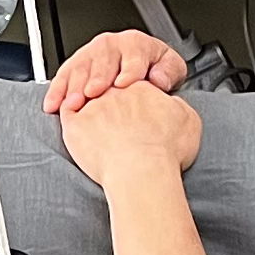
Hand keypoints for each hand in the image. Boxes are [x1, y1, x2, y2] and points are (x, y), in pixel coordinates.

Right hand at [45, 30, 190, 113]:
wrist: (142, 75)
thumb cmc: (154, 73)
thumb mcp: (170, 69)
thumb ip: (168, 72)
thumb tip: (158, 78)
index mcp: (136, 44)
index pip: (133, 54)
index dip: (129, 70)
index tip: (125, 84)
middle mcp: (111, 46)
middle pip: (102, 59)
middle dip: (97, 77)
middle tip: (93, 93)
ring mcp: (90, 55)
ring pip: (80, 67)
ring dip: (74, 86)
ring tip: (73, 103)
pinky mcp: (74, 67)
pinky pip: (62, 76)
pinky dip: (56, 92)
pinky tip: (53, 105)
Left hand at [57, 78, 199, 185]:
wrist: (142, 172)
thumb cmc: (165, 152)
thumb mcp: (188, 120)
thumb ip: (176, 106)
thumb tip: (171, 104)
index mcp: (140, 87)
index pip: (132, 82)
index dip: (132, 97)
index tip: (134, 110)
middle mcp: (114, 91)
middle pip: (107, 87)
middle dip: (109, 99)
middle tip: (113, 117)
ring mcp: (92, 105)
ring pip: (83, 96)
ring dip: (86, 105)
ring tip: (93, 123)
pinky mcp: (75, 124)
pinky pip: (65, 111)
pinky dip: (67, 114)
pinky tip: (76, 127)